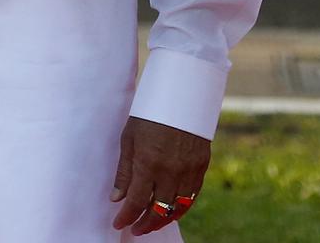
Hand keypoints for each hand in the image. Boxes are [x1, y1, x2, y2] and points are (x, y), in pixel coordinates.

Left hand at [110, 117, 209, 234]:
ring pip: (178, 207)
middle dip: (144, 224)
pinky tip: (172, 209)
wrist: (183, 91)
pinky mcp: (202, 164)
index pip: (136, 203)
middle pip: (158, 211)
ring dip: (164, 219)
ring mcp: (189, 169)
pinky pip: (192, 195)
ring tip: (152, 223)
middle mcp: (170, 171)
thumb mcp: (130, 138)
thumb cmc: (150, 112)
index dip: (126, 217)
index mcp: (148, 163)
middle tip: (135, 228)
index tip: (118, 223)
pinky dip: (182, 206)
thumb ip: (125, 171)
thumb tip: (117, 198)